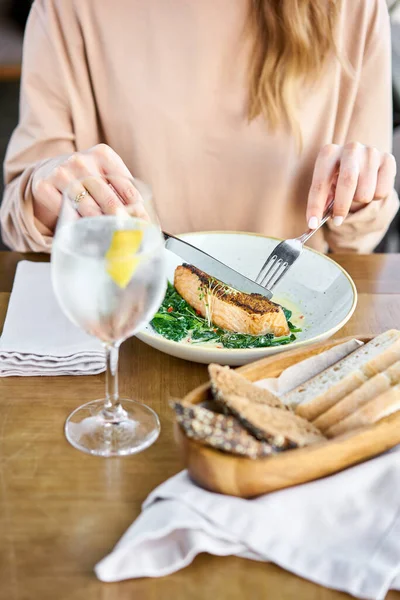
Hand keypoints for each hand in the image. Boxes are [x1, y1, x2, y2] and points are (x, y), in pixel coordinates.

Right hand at [32, 144, 146, 229]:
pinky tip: (87, 234)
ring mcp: (61, 172)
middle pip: (108, 197)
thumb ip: (122, 192)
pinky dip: (77, 224)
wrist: (48, 171)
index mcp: (103, 154)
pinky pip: (65, 211)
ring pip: (87, 206)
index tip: (145, 226)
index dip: (138, 208)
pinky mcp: (44, 186)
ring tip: (113, 239)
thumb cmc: (85, 179)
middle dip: (122, 220)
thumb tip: (144, 220)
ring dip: (102, 226)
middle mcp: (81, 160)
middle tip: (131, 237)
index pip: (126, 185)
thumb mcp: (104, 176)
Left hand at [306, 142, 396, 228]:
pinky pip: (381, 192)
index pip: (320, 183)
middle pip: (348, 182)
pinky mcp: (388, 160)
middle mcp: (350, 148)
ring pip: (365, 192)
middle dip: (341, 206)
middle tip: (337, 221)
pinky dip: (374, 197)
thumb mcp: (327, 186)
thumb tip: (314, 222)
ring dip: (359, 201)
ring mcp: (371, 152)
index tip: (312, 224)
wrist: (363, 162)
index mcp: (329, 153)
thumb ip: (322, 201)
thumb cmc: (339, 177)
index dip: (315, 206)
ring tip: (356, 194)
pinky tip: (371, 187)